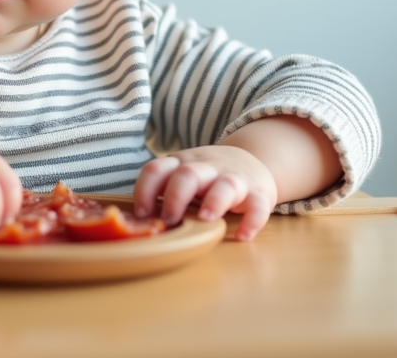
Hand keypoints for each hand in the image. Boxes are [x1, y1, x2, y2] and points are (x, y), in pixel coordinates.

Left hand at [132, 145, 277, 241]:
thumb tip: (138, 224)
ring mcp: (233, 178)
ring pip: (225, 184)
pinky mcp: (258, 192)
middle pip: (188, 174)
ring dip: (214, 201)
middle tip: (169, 219)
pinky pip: (258, 205)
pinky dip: (252, 220)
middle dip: (176, 196)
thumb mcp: (184, 176)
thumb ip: (165, 192)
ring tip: (206, 219)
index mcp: (182, 165)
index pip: (157, 169)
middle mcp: (206, 168)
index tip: (140, 214)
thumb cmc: (208, 177)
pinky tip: (242, 236)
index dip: (145, 189)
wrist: (253, 160)